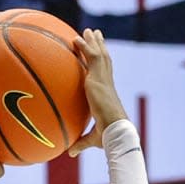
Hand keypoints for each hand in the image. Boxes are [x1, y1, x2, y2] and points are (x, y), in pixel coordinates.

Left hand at [68, 29, 128, 156]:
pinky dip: (84, 47)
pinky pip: (90, 58)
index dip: (103, 64)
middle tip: (96, 34)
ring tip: (89, 30)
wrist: (115, 130)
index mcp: (106, 93)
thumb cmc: (107, 136)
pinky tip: (76, 39)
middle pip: (105, 59)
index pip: (105, 75)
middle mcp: (106, 83)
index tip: (100, 54)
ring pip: (99, 54)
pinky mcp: (98, 79)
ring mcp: (103, 79)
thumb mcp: (92, 138)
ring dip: (94, 41)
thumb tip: (70, 153)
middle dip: (100, 46)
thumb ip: (80, 143)